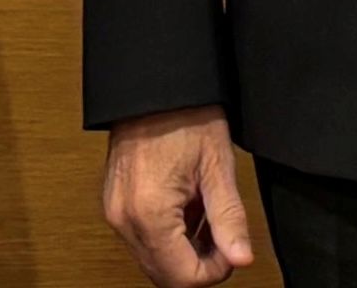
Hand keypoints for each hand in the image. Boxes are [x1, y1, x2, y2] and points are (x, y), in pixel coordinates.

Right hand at [99, 107, 254, 285]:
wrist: (154, 87)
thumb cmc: (184, 116)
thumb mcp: (217, 167)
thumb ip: (229, 218)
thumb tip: (241, 257)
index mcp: (150, 212)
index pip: (182, 277)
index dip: (214, 272)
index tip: (231, 252)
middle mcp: (124, 218)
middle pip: (163, 275)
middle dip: (198, 264)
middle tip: (222, 237)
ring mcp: (116, 212)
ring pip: (152, 260)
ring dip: (183, 251)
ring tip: (206, 217)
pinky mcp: (115, 205)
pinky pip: (142, 239)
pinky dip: (167, 236)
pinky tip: (188, 210)